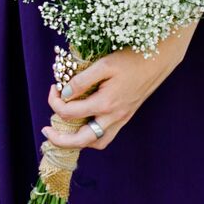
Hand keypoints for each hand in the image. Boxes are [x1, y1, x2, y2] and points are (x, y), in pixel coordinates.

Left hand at [42, 23, 195, 152]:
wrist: (157, 63)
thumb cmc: (130, 60)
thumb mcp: (103, 65)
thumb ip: (81, 81)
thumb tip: (63, 94)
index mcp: (105, 104)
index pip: (68, 112)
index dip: (53, 101)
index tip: (53, 87)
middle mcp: (113, 117)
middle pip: (82, 141)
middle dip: (60, 140)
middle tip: (45, 130)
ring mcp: (121, 120)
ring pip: (96, 142)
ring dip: (77, 142)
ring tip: (63, 132)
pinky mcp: (125, 118)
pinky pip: (106, 136)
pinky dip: (90, 136)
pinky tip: (81, 125)